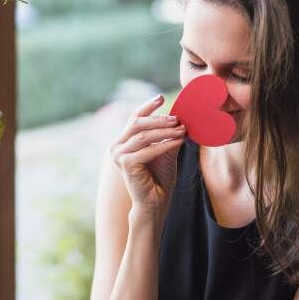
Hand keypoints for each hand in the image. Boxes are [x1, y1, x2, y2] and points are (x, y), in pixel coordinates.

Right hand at [108, 94, 184, 218]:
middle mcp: (116, 146)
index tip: (161, 97)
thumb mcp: (164, 151)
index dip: (147, 107)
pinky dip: (166, 144)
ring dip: (165, 131)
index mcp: (122, 142)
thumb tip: (179, 117)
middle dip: (158, 118)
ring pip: (143, 135)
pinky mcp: (126, 164)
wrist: (155, 201)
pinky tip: (180, 142)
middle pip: (137, 123)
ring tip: (182, 129)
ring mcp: (119, 155)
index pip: (134, 118)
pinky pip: (149, 149)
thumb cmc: (159, 178)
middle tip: (177, 118)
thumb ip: (166, 136)